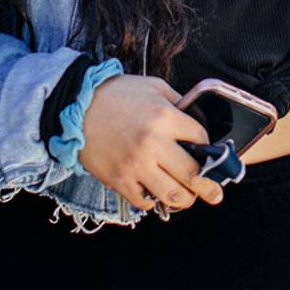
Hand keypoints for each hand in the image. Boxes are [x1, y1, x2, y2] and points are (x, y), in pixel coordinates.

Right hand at [78, 75, 223, 212]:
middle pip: (193, 174)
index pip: (201, 139)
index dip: (207, 145)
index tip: (206, 150)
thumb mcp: (152, 86)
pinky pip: (145, 202)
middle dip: (209, 187)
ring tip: (188, 197)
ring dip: (186, 199)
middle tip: (215, 193)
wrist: (75, 106)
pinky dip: (154, 201)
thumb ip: (178, 102)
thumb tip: (196, 120)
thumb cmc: (115, 94)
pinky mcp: (119, 180)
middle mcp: (153, 144)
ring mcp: (136, 165)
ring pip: (173, 195)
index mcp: (164, 117)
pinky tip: (156, 191)